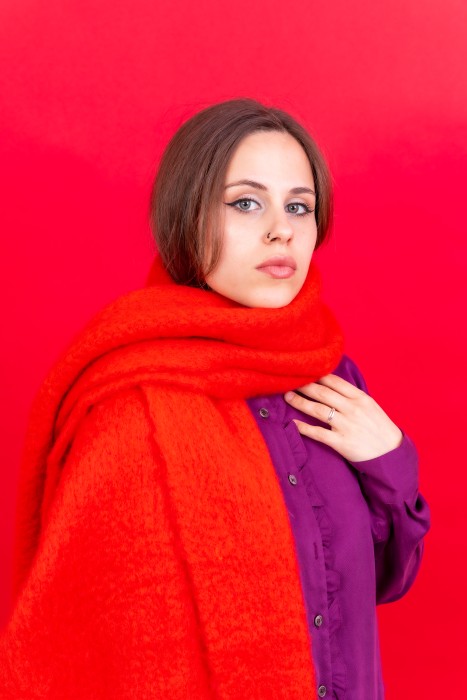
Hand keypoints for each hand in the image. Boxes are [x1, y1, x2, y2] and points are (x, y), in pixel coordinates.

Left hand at [284, 374, 402, 462]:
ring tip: (287, 397)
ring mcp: (346, 425)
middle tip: (289, 381)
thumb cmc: (379, 428)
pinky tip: (292, 423)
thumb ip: (352, 396)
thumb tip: (331, 385)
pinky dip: (303, 428)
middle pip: (322, 393)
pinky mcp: (341, 442)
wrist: (391, 454)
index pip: (334, 381)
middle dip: (304, 386)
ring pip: (317, 410)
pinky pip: (318, 433)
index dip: (316, 375)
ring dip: (300, 402)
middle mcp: (352, 409)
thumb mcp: (370, 406)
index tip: (304, 370)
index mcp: (360, 398)